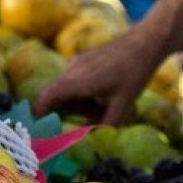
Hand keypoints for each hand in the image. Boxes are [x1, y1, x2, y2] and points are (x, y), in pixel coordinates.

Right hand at [31, 28, 163, 123]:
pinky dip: (80, 94)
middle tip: (74, 127)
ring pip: (65, 90)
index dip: (38, 112)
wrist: (145, 42)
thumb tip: (93, 141)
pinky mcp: (83, 61)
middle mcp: (73, 70)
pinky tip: (103, 97)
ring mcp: (77, 64)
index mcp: (79, 81)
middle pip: (54, 96)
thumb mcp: (124, 103)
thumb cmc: (135, 72)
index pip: (47, 96)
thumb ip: (108, 124)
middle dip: (61, 113)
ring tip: (101, 108)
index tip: (38, 128)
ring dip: (74, 104)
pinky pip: (73, 81)